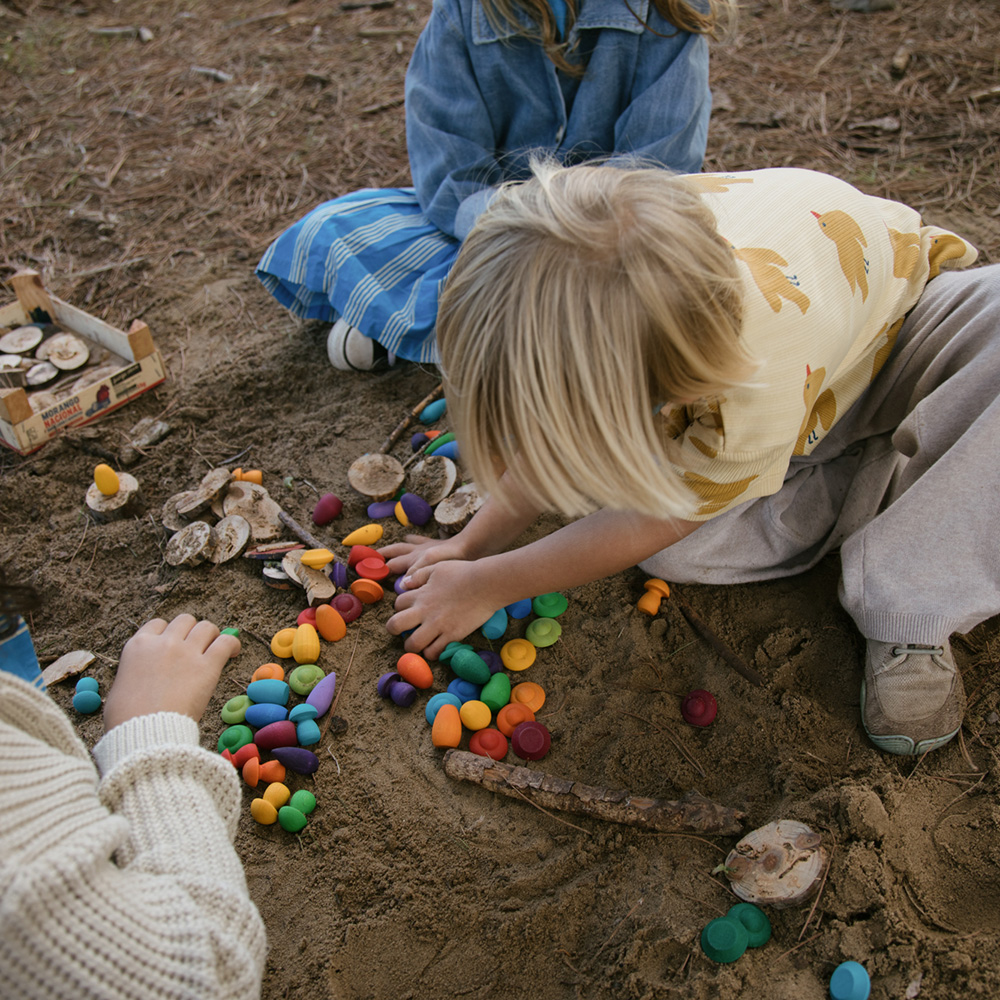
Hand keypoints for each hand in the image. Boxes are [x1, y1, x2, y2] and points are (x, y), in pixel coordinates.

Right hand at [103, 615, 240, 730]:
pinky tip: (233, 653)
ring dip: (212, 636)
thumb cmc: (127, 719)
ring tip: (215, 649)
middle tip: (197, 647)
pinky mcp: (207, 665)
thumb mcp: (121, 686)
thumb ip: (135, 672)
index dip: (169, 632)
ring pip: (207, 627)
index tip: (175, 644)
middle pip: (185, 621)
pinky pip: (226, 642)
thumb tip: (142, 677)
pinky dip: (232, 644)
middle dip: (192, 631)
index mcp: (138, 645)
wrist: (145, 732)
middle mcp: (163, 642)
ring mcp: (186, 652)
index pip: (158, 624)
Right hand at [379, 534, 468, 578]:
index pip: (392, 565)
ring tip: (386, 548)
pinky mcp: (434, 544)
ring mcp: (425, 546)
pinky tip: (410, 538)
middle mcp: (416, 551)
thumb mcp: (431, 567)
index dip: (380, 569)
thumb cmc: (451, 557)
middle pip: (395, 552)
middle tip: (370, 558)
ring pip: (404, 545)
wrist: (469, 546)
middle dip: (383, 555)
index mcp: (413, 559)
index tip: (366, 572)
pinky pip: (419, 540)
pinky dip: (412, 539)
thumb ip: (415, 574)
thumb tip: (400, 585)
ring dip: (394, 547)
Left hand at [386, 559, 501, 658]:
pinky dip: (432, 652)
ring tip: (419, 642)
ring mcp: (437, 625)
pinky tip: (436, 646)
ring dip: (412, 645)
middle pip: (395, 626)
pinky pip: (434, 652)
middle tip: (404, 630)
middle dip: (395, 629)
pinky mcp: (452, 636)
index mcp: (421, 594)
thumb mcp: (437, 568)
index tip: (410, 609)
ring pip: (412, 645)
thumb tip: (404, 583)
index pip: (398, 604)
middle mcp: (424, 612)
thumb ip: (418, 575)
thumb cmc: (463, 572)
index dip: (401, 607)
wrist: (486, 584)